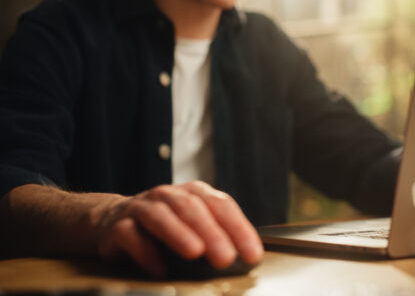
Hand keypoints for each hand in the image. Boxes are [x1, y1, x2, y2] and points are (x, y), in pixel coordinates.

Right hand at [95, 181, 262, 276]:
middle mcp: (168, 196)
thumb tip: (246, 259)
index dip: (239, 229)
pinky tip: (159, 269)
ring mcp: (141, 208)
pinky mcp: (116, 227)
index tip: (253, 255)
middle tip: (226, 258)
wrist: (112, 221)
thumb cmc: (164, 228)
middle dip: (212, 233)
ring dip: (179, 234)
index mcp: (194, 194)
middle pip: (192, 208)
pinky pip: (130, 235)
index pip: (221, 206)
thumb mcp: (193, 227)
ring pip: (160, 216)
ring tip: (195, 253)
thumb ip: (217, 237)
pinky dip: (145, 252)